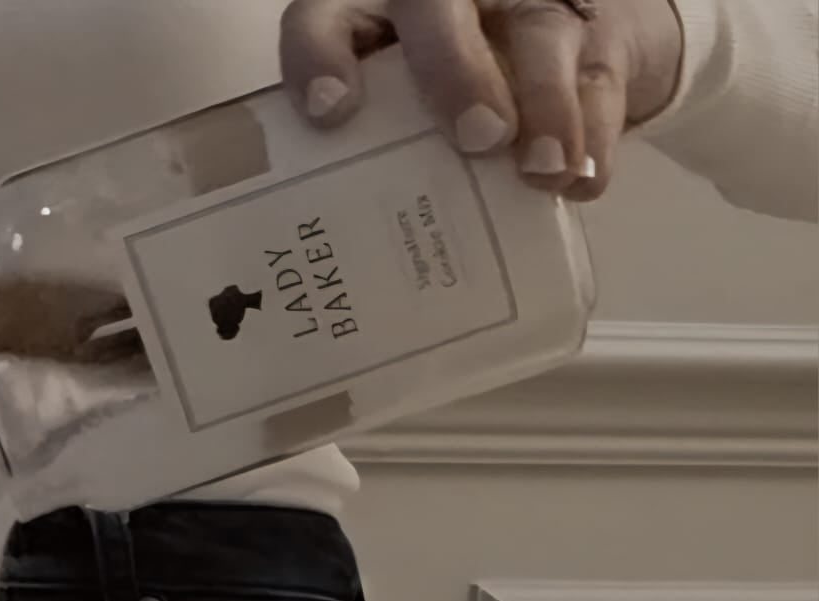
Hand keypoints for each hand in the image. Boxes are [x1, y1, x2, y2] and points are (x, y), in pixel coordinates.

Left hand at [279, 0, 683, 199]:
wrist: (560, 54)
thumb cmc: (443, 103)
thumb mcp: (400, 116)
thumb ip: (373, 153)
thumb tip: (343, 258)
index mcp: (374, 14)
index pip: (327, 15)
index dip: (319, 55)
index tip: (330, 112)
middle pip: (439, 5)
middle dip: (455, 69)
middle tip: (476, 138)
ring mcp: (525, 5)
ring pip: (537, 32)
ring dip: (544, 105)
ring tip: (541, 172)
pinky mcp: (594, 33)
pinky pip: (598, 73)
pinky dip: (594, 130)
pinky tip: (582, 181)